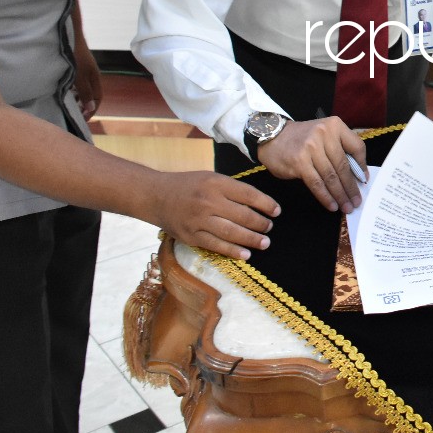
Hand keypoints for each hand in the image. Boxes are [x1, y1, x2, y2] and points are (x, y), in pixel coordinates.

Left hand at [71, 37, 102, 119]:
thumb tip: (90, 108)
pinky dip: (70, 89)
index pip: (97, 98)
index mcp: (94, 78)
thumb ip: (84, 92)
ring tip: (67, 106)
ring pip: (81, 88)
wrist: (68, 35)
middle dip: (84, 106)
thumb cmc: (74, 55)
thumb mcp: (79, 76)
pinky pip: (74, 82)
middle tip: (74, 116)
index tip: (82, 120)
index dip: (91, 110)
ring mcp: (82, 70)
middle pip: (90, 94)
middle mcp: (90, 75)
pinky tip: (62, 91)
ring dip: (76, 98)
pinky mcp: (74, 66)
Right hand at [148, 170, 280, 260]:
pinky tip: (246, 254)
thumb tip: (259, 204)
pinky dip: (233, 251)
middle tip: (269, 228)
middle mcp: (208, 201)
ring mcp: (199, 220)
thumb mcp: (211, 178)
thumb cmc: (188, 185)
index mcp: (216, 183)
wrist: (155, 196)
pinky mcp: (191, 236)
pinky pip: (216, 246)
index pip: (249, 195)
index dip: (266, 204)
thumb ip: (232, 189)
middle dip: (261, 224)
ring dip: (252, 239)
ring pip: (232, 233)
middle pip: (243, 216)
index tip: (277, 211)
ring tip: (265, 242)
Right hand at [256, 117, 365, 212]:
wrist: (272, 136)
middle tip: (357, 201)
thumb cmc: (302, 138)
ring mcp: (311, 148)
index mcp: (335, 125)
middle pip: (343, 165)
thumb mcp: (324, 134)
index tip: (363, 181)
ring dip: (340, 195)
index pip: (356, 147)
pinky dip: (326, 196)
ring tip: (346, 207)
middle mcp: (324, 134)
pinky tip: (331, 205)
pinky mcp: (299, 162)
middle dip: (351, 187)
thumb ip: (339, 148)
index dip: (362, 167)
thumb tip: (356, 175)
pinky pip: (316, 183)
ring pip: (331, 176)